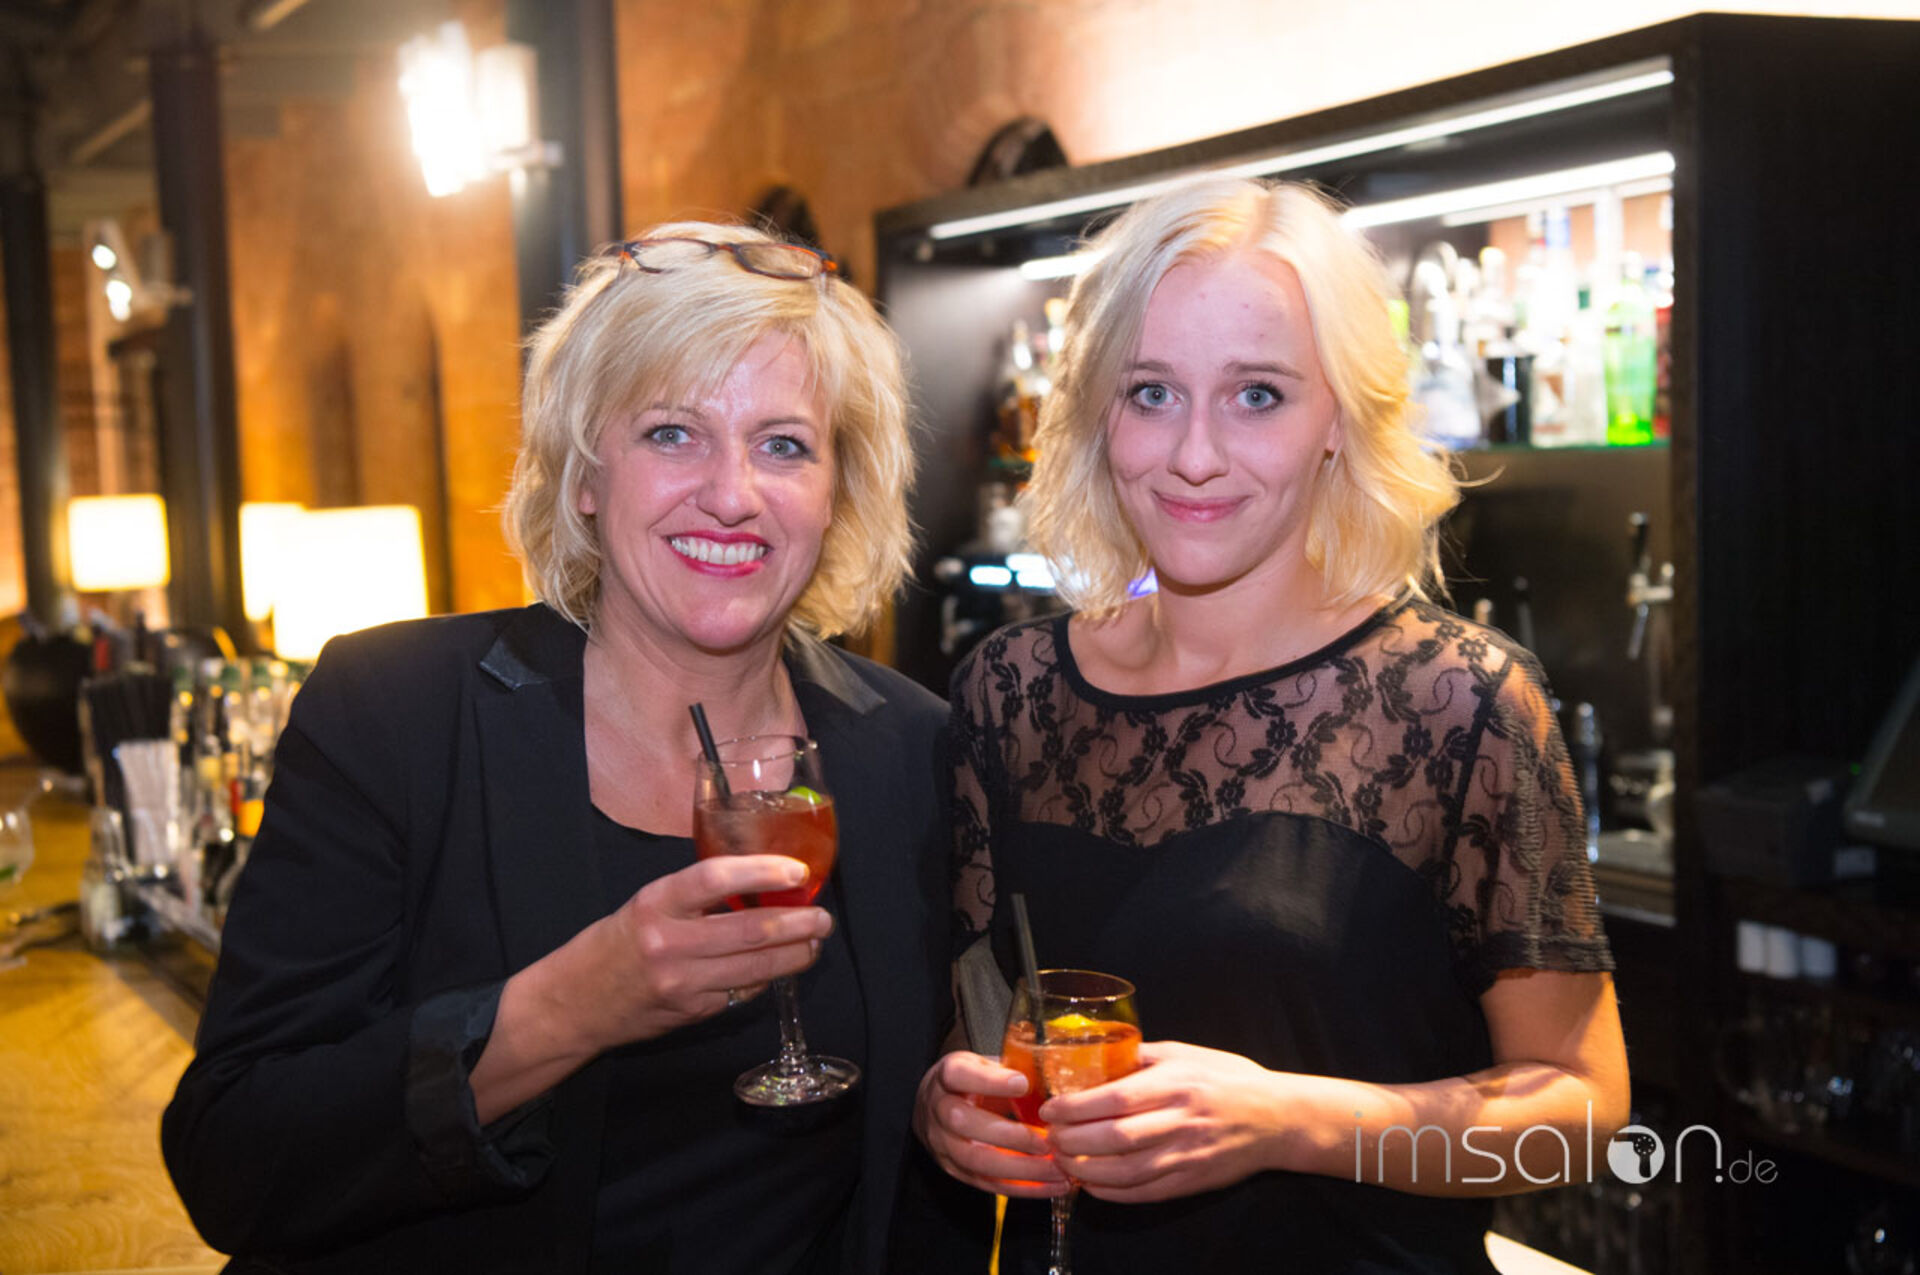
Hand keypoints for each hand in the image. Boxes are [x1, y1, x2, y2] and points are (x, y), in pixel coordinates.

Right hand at [555, 853, 832, 1053]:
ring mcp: (681, 982)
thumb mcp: (646, 905)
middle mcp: (668, 942)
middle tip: (823, 917)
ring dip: (794, 955)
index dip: (762, 872)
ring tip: (814, 943)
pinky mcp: (691, 1012)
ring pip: (755, 969)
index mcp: (655, 903)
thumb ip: (694, 896)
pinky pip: (741, 993)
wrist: (574, 1003)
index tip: (796, 871)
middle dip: (797, 924)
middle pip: (748, 930)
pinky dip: (766, 979)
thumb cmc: (614, 945)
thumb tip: (757, 883)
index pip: (715, 878)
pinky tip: (780, 968)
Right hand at [914, 1051, 1069, 1197]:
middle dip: (1009, 1136)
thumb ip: (1013, 1070)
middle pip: (962, 1122)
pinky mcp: (955, 1170)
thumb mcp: (988, 1064)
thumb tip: (1058, 1079)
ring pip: (975, 1160)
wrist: (940, 1106)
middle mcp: (938, 1109)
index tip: (1023, 1084)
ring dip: (1020, 1169)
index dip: (989, 1080)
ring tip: (1056, 1169)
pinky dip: (1022, 1188)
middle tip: (1047, 1142)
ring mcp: (942, 1143)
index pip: (957, 1074)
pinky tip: (1051, 1185)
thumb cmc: (974, 1082)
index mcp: (946, 1075)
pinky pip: (987, 1184)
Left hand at [1040, 1041, 1290, 1202]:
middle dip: (1073, 1139)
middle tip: (1050, 1135)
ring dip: (1085, 1169)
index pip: (1116, 1097)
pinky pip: (1143, 1193)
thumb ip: (1142, 1056)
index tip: (1051, 1107)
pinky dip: (1111, 1192)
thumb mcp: (1187, 1054)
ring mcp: (1186, 1156)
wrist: (1278, 1119)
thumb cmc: (1229, 1079)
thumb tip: (1096, 1055)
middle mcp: (1180, 1121)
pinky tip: (1091, 1182)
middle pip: (1115, 1137)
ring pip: (1125, 1171)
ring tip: (1063, 1159)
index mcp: (1177, 1084)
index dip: (1077, 1106)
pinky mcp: (1190, 1182)